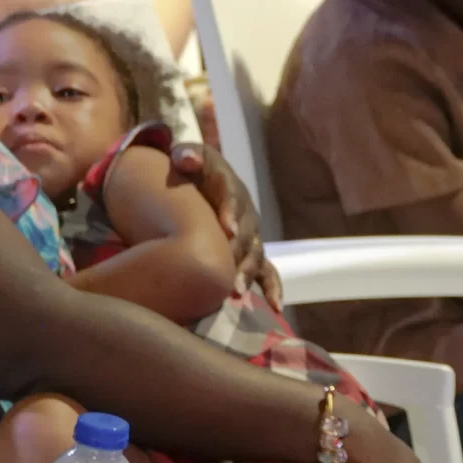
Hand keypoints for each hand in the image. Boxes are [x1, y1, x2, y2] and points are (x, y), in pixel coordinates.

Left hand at [167, 142, 275, 302]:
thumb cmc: (190, 170)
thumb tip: (187, 159)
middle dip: (238, 253)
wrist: (202, 182)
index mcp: (230, 188)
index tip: (226, 228)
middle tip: (227, 271)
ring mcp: (251, 235)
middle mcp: (246, 213)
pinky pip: (268, 272)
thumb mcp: (186, 155)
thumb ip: (186, 154)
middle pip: (247, 234)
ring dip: (247, 274)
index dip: (231, 213)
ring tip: (235, 292)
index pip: (233, 199)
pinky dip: (273, 289)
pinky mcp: (252, 252)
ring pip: (255, 256)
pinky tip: (276, 308)